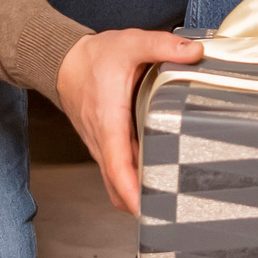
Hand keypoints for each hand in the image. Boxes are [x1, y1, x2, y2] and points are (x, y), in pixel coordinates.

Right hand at [55, 27, 202, 211]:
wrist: (62, 61)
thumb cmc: (94, 57)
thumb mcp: (131, 43)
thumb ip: (163, 46)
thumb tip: (195, 52)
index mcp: (109, 120)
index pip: (117, 165)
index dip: (130, 190)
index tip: (144, 210)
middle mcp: (102, 139)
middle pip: (116, 183)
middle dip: (138, 203)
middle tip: (170, 214)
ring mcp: (101, 144)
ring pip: (114, 180)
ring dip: (134, 195)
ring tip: (167, 203)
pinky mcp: (104, 144)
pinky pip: (115, 170)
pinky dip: (129, 182)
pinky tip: (153, 181)